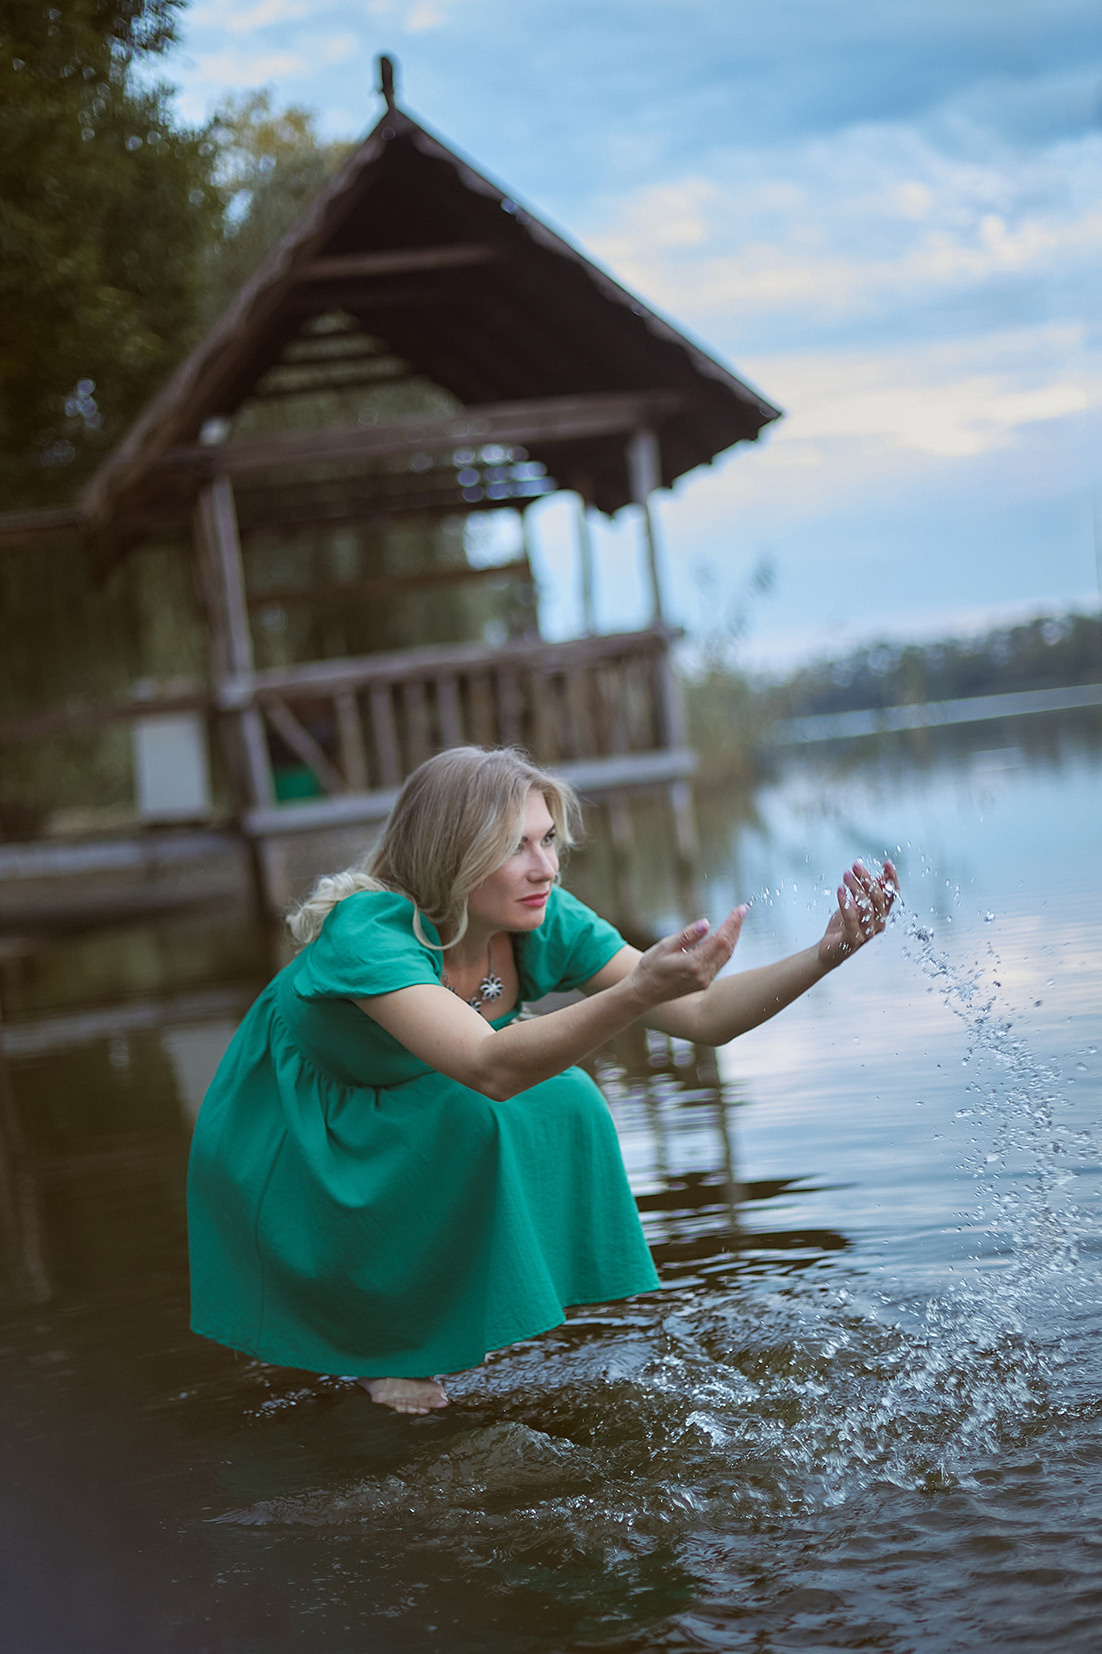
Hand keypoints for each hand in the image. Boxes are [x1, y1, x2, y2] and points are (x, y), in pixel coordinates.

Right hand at [629, 906, 748, 1008]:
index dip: (732, 923)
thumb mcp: (665, 946)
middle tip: (742, 910)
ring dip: (733, 938)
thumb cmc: (650, 967)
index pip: (720, 940)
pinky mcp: (704, 983)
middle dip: (736, 928)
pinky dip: (725, 948)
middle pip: (727, 948)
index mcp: (693, 964)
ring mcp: (705, 980)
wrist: (644, 993)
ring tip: (736, 921)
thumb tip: (706, 924)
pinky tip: (726, 938)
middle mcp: (703, 974)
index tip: (740, 909)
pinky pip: (720, 963)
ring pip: (726, 956)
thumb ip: (687, 935)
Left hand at [818, 859, 897, 969]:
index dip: (892, 879)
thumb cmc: (844, 925)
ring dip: (856, 888)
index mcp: (881, 914)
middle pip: (878, 898)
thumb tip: (880, 876)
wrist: (829, 949)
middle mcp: (878, 924)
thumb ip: (868, 894)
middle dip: (868, 879)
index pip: (892, 895)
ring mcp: (867, 933)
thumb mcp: (857, 906)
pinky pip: (852, 918)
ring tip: (846, 875)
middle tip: (856, 866)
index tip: (887, 863)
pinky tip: (840, 890)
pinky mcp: (853, 939)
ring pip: (866, 906)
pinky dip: (846, 903)